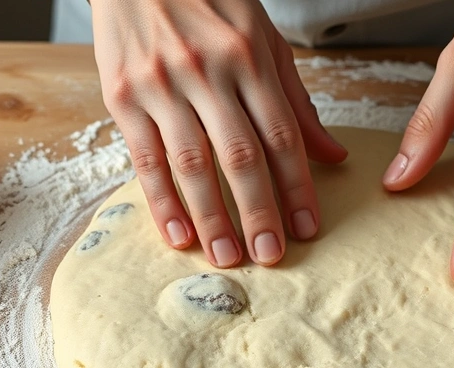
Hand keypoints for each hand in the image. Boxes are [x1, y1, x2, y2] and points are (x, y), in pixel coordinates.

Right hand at [92, 0, 346, 266]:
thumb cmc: (207, 1)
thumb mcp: (262, 38)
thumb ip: (295, 100)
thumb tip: (332, 155)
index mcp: (248, 56)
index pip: (281, 134)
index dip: (297, 187)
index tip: (307, 228)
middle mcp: (206, 71)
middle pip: (240, 156)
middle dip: (259, 212)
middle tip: (271, 256)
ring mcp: (160, 84)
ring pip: (192, 164)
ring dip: (212, 218)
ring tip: (227, 257)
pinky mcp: (122, 95)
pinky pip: (145, 159)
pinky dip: (163, 202)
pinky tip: (179, 235)